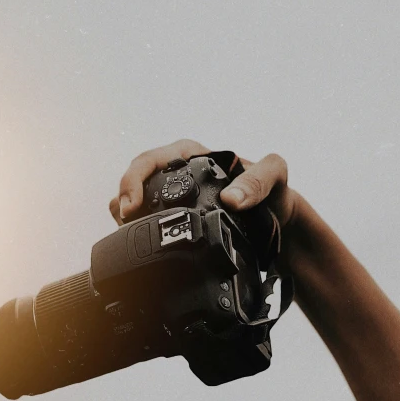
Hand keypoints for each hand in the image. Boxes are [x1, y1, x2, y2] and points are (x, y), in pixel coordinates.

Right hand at [109, 139, 298, 237]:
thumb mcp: (274, 178)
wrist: (275, 219)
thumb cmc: (273, 193)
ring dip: (125, 217)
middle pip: (133, 182)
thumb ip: (259, 181)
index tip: (131, 207)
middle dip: (123, 201)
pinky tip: (140, 245)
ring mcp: (171, 197)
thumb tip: (232, 199)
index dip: (133, 181)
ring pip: (133, 201)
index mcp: (190, 155)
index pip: (149, 161)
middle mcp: (175, 173)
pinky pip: (144, 221)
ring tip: (129, 236)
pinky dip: (136, 231)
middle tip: (126, 224)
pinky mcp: (172, 218)